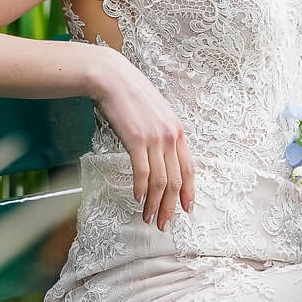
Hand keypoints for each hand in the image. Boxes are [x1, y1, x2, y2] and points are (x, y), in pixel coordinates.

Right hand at [89, 47, 194, 229]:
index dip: (189, 192)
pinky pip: (142, 172)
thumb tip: (161, 155)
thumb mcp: (156, 114)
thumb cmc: (131, 94)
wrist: (112, 77)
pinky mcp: (136, 139)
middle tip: (165, 224)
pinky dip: (141, 189)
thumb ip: (163, 134)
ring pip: (160, 181)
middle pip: (176, 180)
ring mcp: (155, 138)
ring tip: (149, 218)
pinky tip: (138, 199)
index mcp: (178, 130)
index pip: (189, 168)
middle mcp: (171, 136)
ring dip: (155, 204)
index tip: (187, 209)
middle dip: (171, 206)